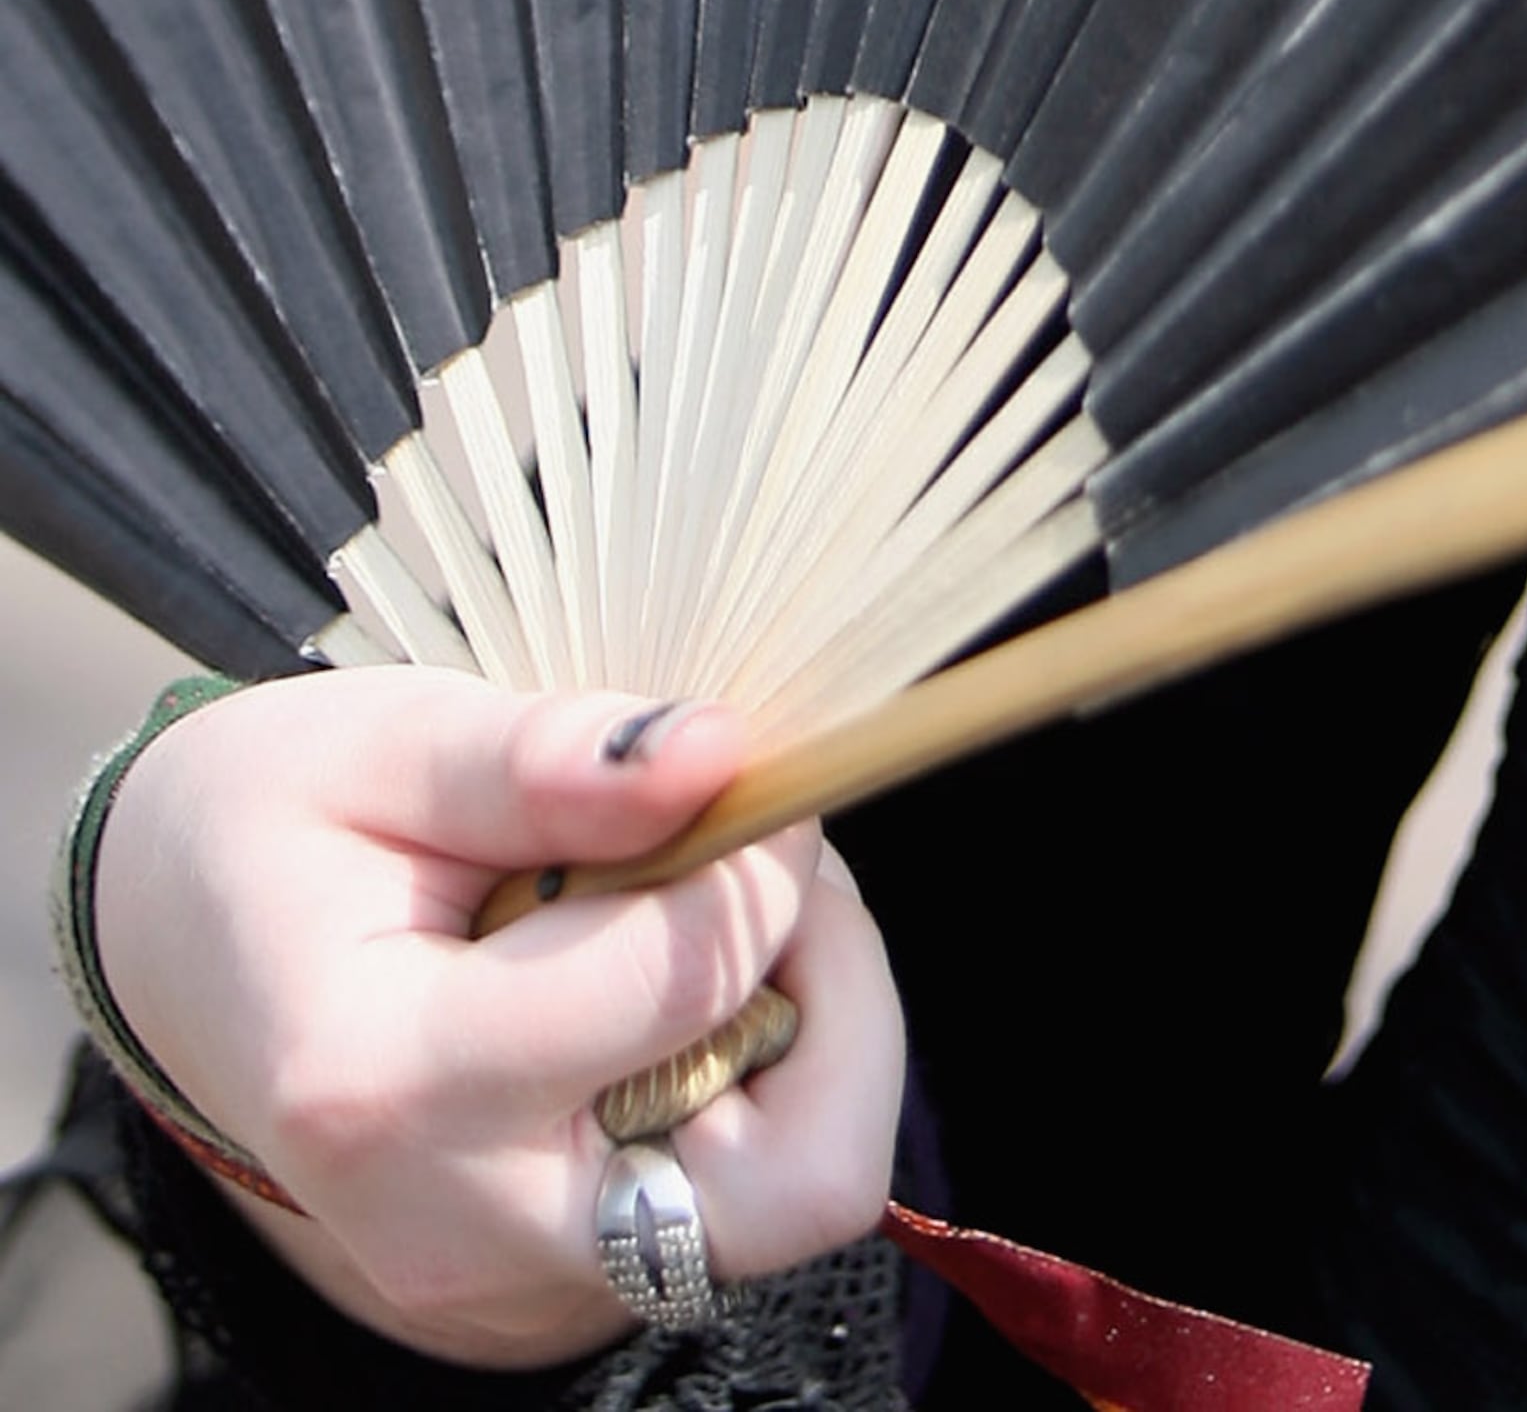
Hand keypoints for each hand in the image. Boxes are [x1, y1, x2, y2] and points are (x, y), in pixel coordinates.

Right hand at [93, 678, 907, 1366]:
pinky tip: (662, 988)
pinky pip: (718, 1212)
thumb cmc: (276, 829)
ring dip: (801, 1040)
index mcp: (389, 1081)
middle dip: (839, 1002)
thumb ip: (550, 756)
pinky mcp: (535, 1295)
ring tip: (707, 911)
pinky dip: (743, 1090)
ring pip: (773, 1204)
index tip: (732, 773)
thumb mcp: (385, 742)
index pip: (683, 978)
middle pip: (785, 1183)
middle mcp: (453, 1227)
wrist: (175, 952)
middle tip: (774, 869)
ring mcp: (497, 1285)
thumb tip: (720, 753)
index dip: (758, 854)